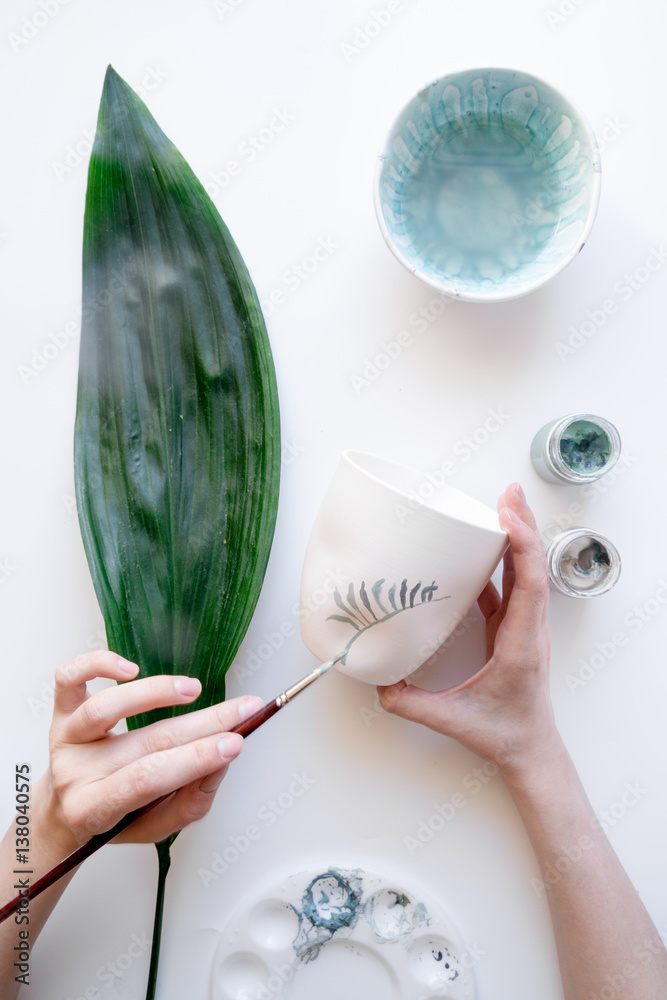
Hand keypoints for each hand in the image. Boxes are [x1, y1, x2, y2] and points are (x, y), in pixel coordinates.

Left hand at [38, 650, 262, 855]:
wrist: (63, 811)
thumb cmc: (116, 816)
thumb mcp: (157, 825)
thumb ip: (193, 800)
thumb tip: (223, 758)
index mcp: (94, 809)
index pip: (147, 779)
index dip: (193, 760)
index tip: (234, 743)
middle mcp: (73, 772)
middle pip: (142, 742)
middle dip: (201, 725)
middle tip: (242, 711)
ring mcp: (64, 738)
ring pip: (105, 708)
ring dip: (155, 693)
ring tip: (194, 689)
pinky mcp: (60, 711)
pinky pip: (69, 678)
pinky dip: (97, 664)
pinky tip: (130, 668)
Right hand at [378, 483, 556, 776]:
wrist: (531, 750)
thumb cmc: (503, 735)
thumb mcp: (454, 721)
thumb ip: (413, 705)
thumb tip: (380, 684)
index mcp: (520, 644)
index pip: (529, 585)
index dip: (522, 546)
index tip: (508, 517)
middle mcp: (528, 629)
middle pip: (533, 567)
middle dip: (523, 525)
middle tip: (508, 491)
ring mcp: (524, 627)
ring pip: (527, 572)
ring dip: (517, 536)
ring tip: (503, 504)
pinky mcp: (513, 629)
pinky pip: (511, 586)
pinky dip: (503, 560)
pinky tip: (485, 546)